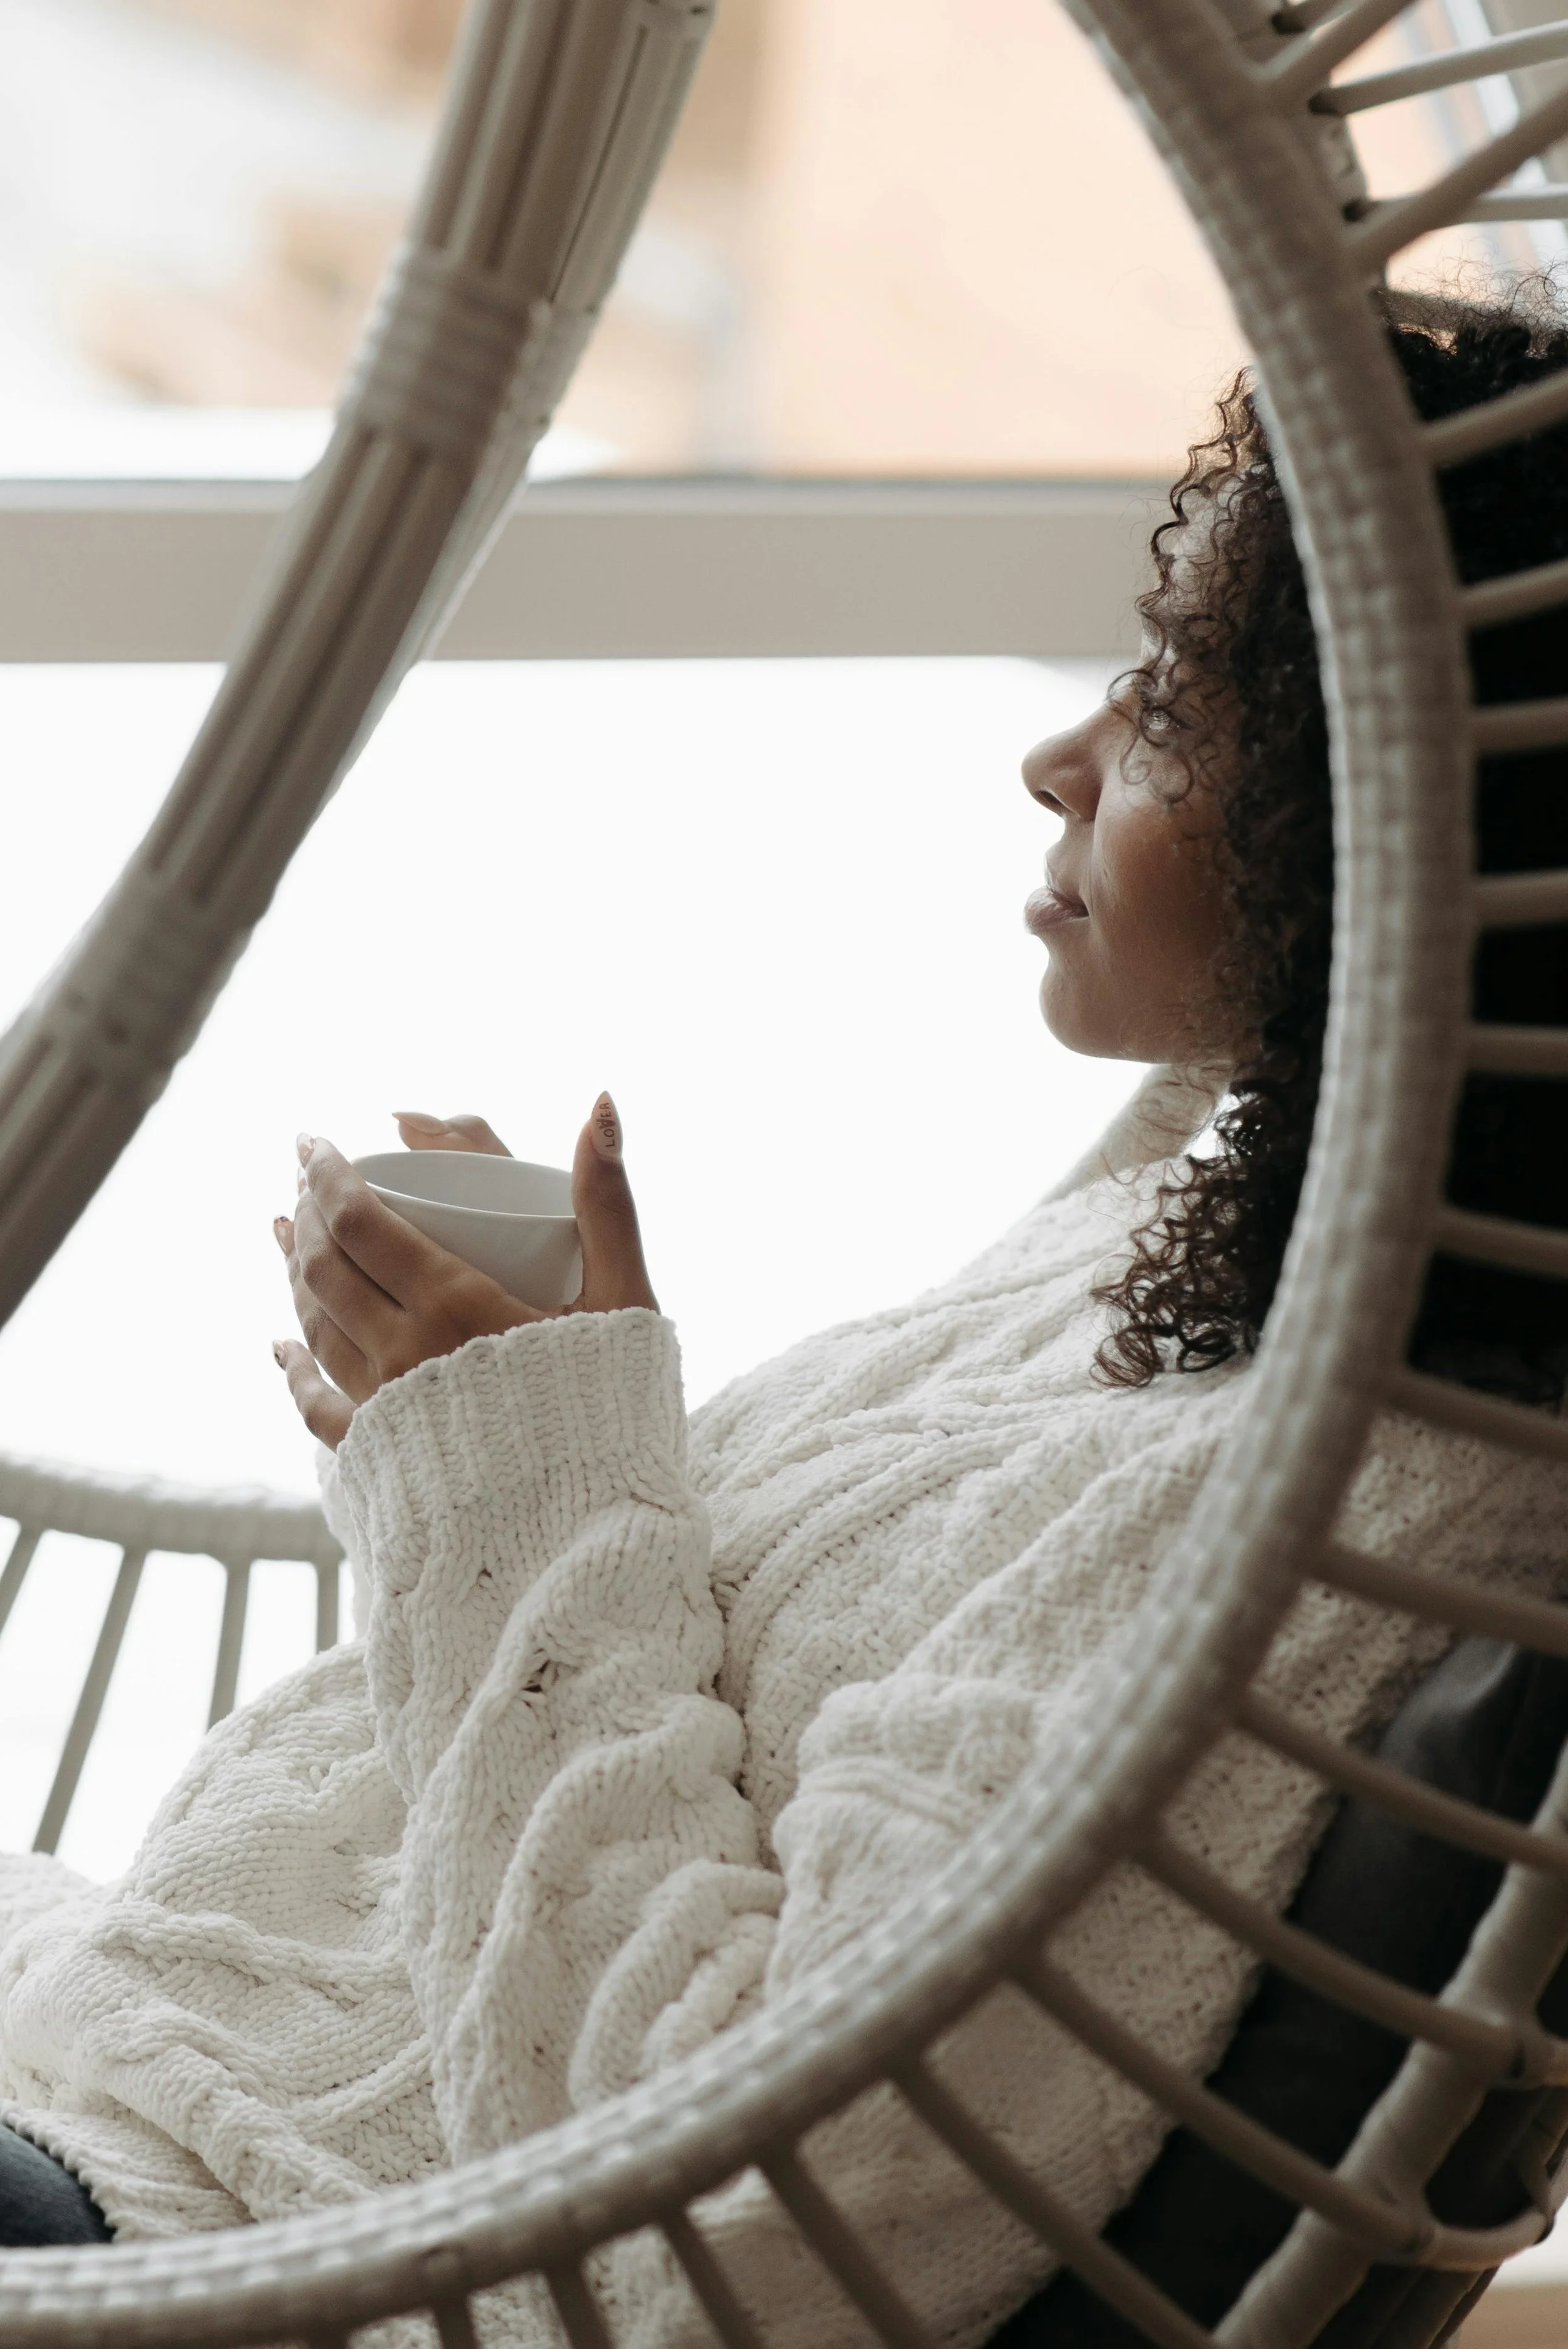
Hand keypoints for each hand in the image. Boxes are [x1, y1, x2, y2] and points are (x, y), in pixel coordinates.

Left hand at [273, 1093, 656, 1450]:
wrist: (593, 1526)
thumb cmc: (618, 1403)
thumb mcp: (626, 1294)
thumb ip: (608, 1199)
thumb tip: (601, 1103)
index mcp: (455, 1303)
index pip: (359, 1220)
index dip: (327, 1174)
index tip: (313, 1142)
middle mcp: (404, 1352)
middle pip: (323, 1267)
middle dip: (305, 1211)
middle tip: (302, 1178)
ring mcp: (385, 1408)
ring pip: (313, 1326)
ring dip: (293, 1273)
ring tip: (288, 1234)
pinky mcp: (382, 1459)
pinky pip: (317, 1406)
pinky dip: (293, 1368)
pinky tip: (282, 1347)